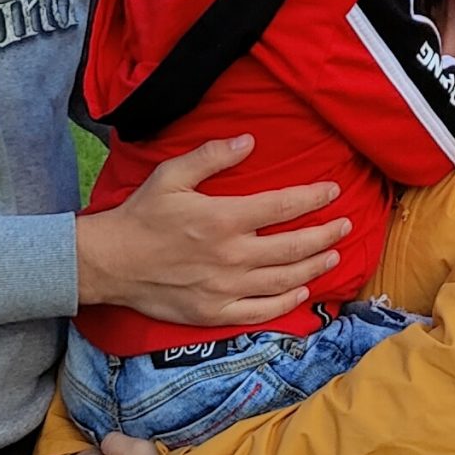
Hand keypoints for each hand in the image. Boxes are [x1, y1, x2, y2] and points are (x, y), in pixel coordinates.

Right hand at [77, 134, 348, 328]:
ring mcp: (225, 288)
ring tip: (333, 256)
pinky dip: (287, 302)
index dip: (313, 198)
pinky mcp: (215, 313)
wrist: (109, 263)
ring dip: (314, 267)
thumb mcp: (171, 175)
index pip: (283, 207)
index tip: (333, 191)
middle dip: (326, 234)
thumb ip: (211, 156)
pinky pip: (262, 311)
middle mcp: (231, 256)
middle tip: (346, 226)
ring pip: (284, 280)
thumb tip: (248, 141)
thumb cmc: (141, 215)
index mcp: (223, 219)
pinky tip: (302, 292)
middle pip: (294, 247)